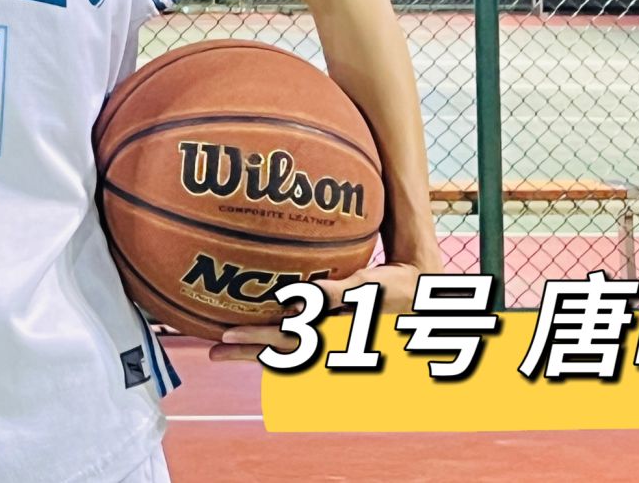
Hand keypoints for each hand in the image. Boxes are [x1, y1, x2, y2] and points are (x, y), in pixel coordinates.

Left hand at [207, 261, 429, 361]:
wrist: (426, 298)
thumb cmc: (398, 287)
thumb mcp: (371, 286)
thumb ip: (337, 293)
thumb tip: (299, 301)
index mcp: (334, 333)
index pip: (286, 340)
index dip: (254, 338)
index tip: (224, 336)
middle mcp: (330, 342)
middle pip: (279, 351)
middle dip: (246, 351)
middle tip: (213, 351)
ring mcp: (332, 343)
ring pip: (287, 352)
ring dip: (257, 351)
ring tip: (225, 350)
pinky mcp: (335, 336)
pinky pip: (301, 345)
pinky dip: (278, 346)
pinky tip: (260, 343)